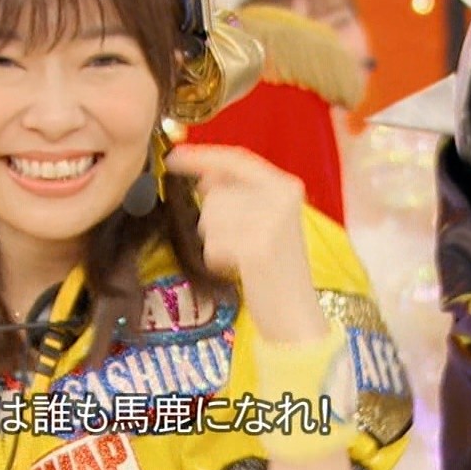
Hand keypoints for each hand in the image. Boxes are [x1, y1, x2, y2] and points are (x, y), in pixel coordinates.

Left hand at [164, 144, 329, 342]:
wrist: (296, 313)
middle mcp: (281, 198)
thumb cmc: (275, 267)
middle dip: (213, 217)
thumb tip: (203, 175)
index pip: (237, 160)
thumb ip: (238, 192)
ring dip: (215, 239)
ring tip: (241, 255)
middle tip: (238, 241)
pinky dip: (216, 259)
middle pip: (216, 192)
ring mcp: (270, 222)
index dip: (203, 156)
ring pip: (210, 217)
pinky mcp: (256, 248)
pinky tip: (238, 268)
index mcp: (286, 186)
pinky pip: (212, 244)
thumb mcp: (264, 219)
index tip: (174, 157)